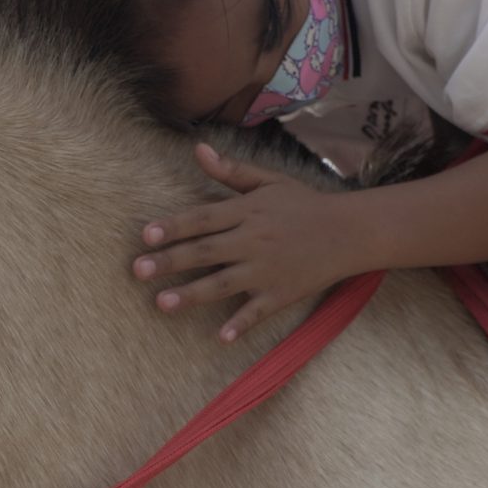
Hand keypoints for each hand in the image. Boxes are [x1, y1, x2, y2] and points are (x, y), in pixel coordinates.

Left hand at [131, 143, 354, 341]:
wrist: (350, 231)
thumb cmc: (304, 204)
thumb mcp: (269, 182)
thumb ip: (231, 172)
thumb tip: (198, 149)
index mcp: (248, 212)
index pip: (203, 218)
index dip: (174, 226)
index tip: (146, 235)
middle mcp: (254, 241)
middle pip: (205, 252)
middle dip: (170, 261)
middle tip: (138, 270)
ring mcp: (267, 270)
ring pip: (223, 284)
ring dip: (192, 295)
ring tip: (161, 303)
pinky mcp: (281, 294)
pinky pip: (257, 312)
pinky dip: (240, 324)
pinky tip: (220, 338)